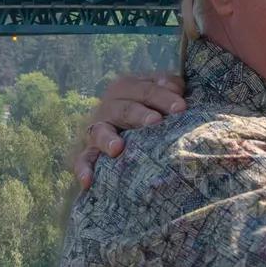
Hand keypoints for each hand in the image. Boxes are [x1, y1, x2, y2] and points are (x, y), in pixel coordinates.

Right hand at [69, 72, 186, 187]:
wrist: (122, 121)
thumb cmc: (149, 104)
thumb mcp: (158, 89)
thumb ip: (168, 86)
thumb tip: (175, 90)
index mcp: (125, 88)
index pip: (145, 91)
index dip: (163, 97)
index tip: (181, 107)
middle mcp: (108, 106)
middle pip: (125, 109)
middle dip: (140, 115)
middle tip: (156, 121)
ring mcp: (97, 129)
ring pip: (100, 132)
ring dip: (108, 139)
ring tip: (117, 148)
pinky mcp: (90, 150)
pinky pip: (84, 159)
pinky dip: (83, 168)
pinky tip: (87, 181)